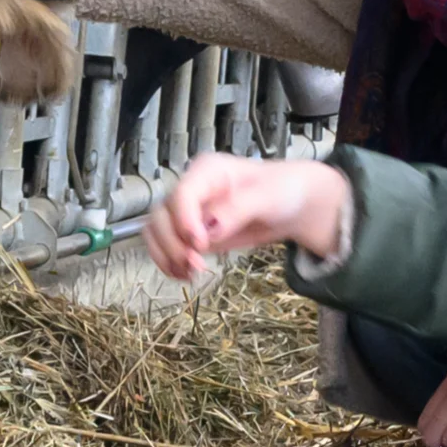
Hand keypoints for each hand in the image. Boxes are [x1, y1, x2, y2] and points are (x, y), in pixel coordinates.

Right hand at [144, 153, 349, 282]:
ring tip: (190, 274)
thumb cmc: (282, 191)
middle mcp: (191, 190)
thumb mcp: (267, 196)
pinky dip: (169, 263)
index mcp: (207, 171)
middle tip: (196, 265)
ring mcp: (187, 213)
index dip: (184, 220)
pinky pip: (165, 247)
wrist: (291, 206)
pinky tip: (185, 275)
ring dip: (167, 256)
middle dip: (173, 243)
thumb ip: (238, 209)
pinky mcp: (189, 234)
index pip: (181, 194)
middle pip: (161, 215)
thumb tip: (209, 229)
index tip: (200, 244)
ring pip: (156, 232)